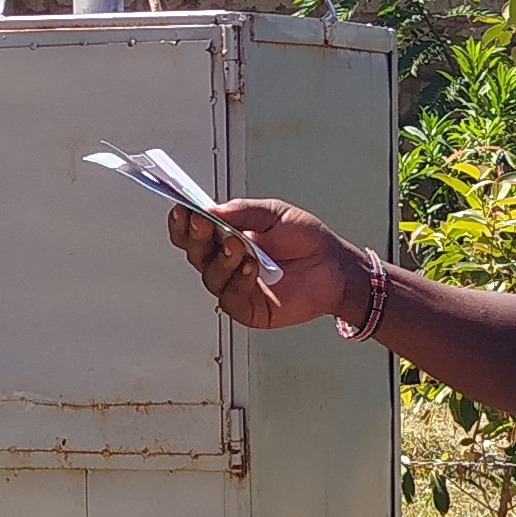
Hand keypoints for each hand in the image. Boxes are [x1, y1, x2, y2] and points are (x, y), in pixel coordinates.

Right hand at [171, 197, 360, 331]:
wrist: (334, 265)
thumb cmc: (306, 240)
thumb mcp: (274, 213)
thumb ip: (242, 211)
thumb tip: (210, 208)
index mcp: (227, 236)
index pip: (194, 232)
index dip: (183, 222)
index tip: (181, 209)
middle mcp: (227, 263)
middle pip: (195, 254)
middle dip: (195, 237)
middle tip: (202, 223)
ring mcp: (236, 286)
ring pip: (210, 277)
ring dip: (221, 259)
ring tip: (237, 245)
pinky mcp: (248, 308)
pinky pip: (231, 298)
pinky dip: (238, 282)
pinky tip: (250, 268)